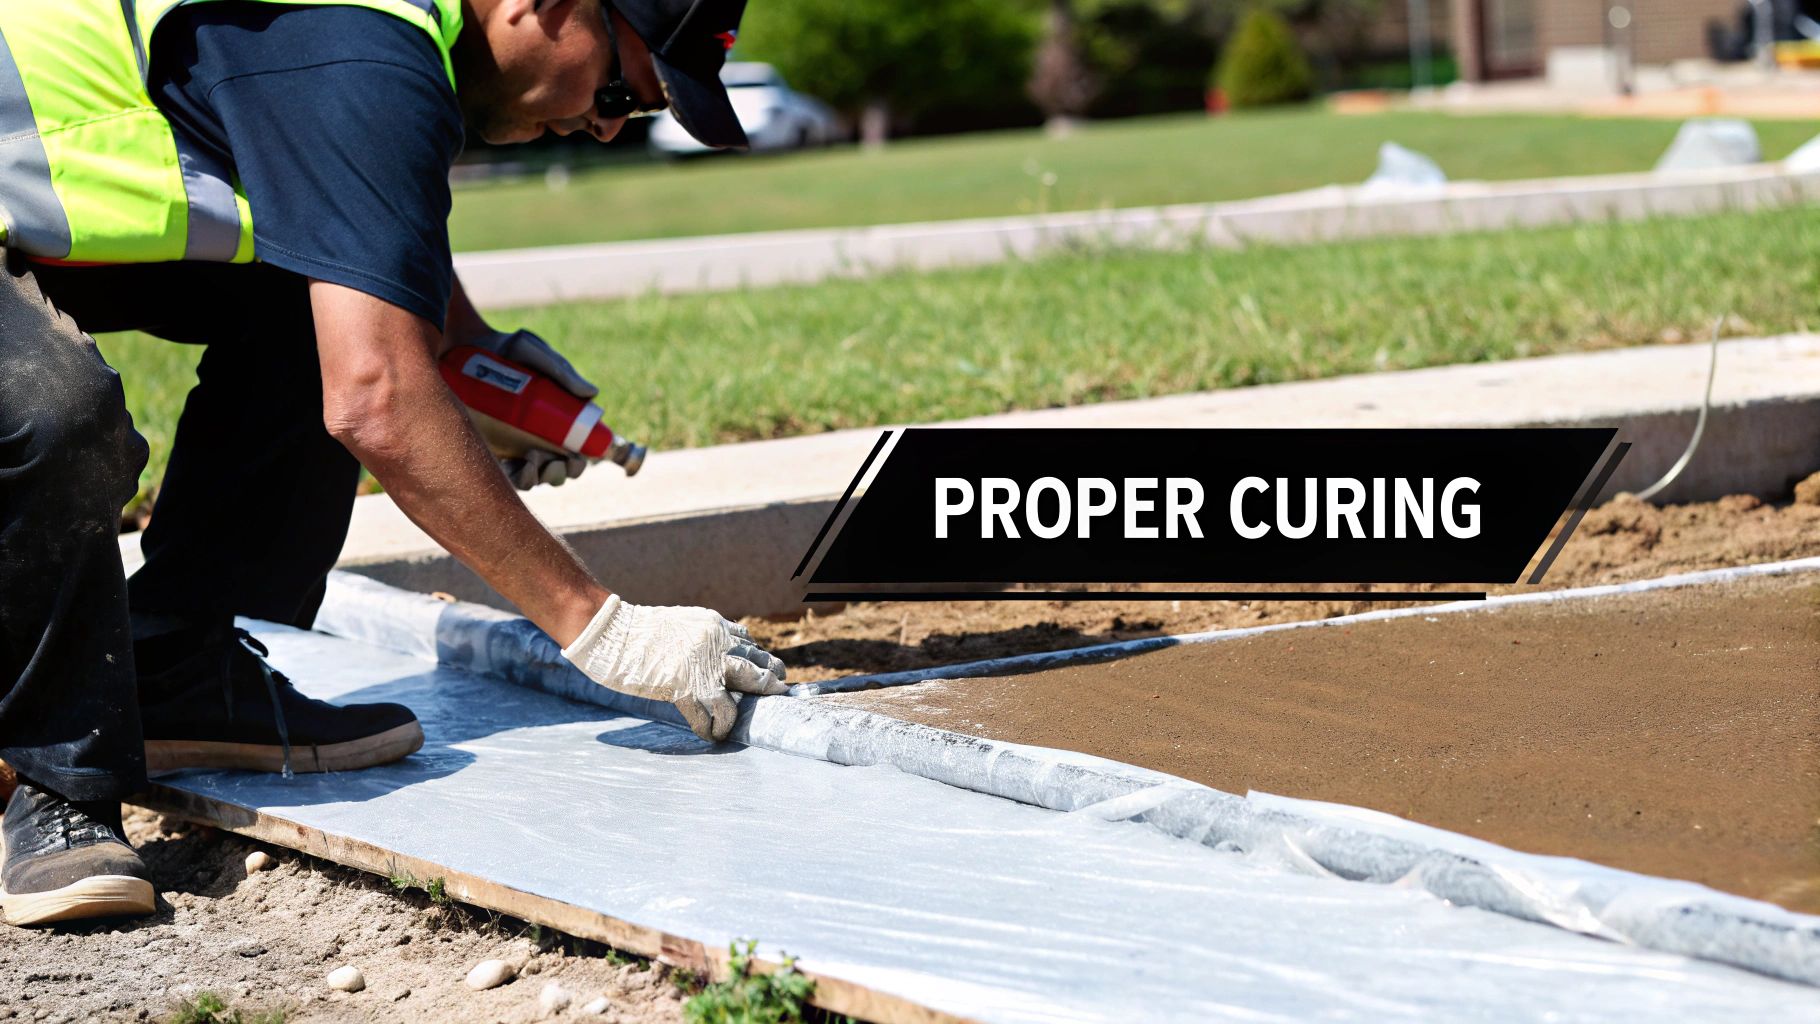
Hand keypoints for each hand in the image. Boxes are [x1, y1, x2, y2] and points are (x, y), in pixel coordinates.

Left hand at [471, 328, 597, 488]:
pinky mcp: (484, 449)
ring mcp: (506, 446)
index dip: (577, 465)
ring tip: (534, 459)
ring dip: (538, 478)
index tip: (578, 459)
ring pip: (529, 479)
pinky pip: (502, 476)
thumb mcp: (533, 352)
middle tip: (557, 462)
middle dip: (559, 475)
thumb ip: (561, 370)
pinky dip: (516, 478)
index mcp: (551, 424)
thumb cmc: (503, 348)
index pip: (570, 455)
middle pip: (552, 472)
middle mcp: (531, 439)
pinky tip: (520, 468)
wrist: (465, 344)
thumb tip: (592, 394)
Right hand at [559, 596, 787, 741]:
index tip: (767, 673)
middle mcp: (716, 644)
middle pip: (757, 669)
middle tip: (776, 696)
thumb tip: (723, 654)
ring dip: (741, 713)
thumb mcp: (683, 623)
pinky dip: (712, 729)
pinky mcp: (684, 688)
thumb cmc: (640, 630)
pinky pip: (710, 716)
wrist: (611, 632)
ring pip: (740, 695)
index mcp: (715, 626)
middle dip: (770, 685)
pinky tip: (710, 735)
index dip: (761, 662)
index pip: (750, 645)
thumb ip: (706, 637)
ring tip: (735, 724)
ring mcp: (702, 667)